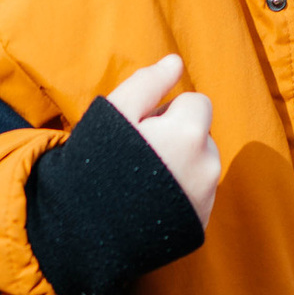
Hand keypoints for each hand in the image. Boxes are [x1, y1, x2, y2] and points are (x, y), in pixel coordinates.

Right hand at [108, 54, 219, 227]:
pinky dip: (179, 193)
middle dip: (175, 137)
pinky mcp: (200, 223)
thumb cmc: (97, 165)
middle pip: (200, 135)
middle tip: (138, 157)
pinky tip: (149, 202)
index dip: (165, 111)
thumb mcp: (114, 113)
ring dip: (179, 165)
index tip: (140, 130)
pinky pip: (197, 194)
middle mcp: (207, 165)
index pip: (195, 103)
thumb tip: (175, 62)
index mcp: (190, 133)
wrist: (86, 232)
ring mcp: (206, 198)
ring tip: (142, 182)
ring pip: (200, 164)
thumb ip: (148, 83)